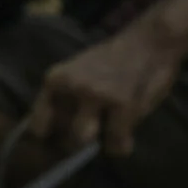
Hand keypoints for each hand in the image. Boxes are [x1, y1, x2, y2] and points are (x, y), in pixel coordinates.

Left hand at [24, 25, 183, 158]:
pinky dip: (122, 145)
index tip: (61, 142)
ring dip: (98, 142)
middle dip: (75, 144)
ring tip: (109, 130)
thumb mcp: (78, 75)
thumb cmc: (113, 62)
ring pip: (84, 141)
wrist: (150, 42)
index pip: (37, 126)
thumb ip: (65, 101)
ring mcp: (97, 95)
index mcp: (56, 80)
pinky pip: (115, 145)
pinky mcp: (123, 105)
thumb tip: (53, 138)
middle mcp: (73, 87)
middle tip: (91, 134)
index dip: (50, 140)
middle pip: (61, 138)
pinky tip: (126, 131)